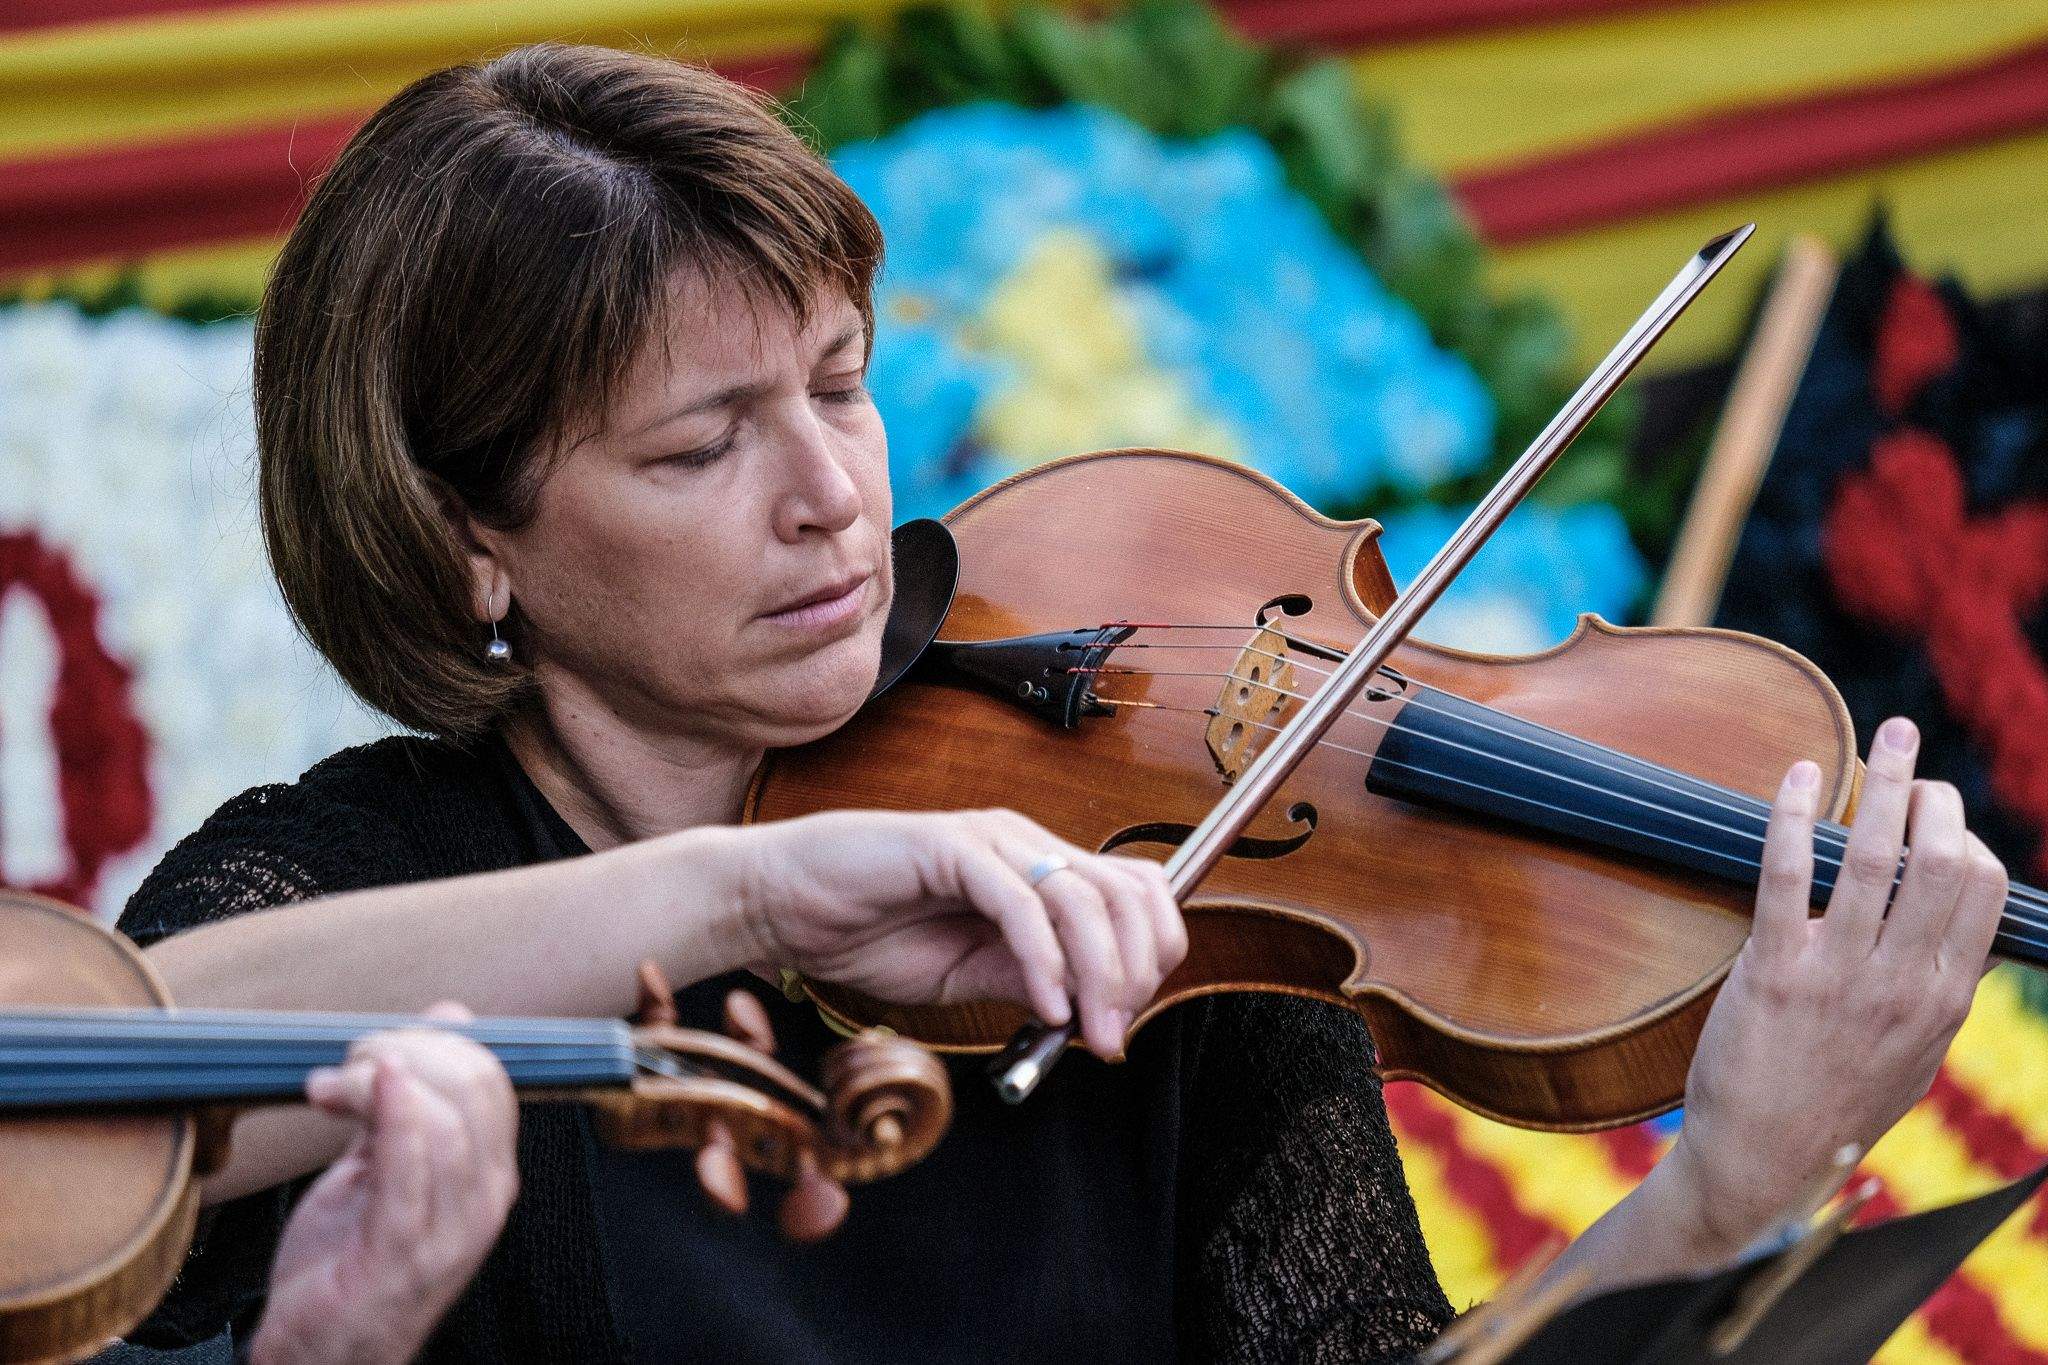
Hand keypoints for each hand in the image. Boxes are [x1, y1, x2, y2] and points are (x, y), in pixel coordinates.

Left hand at [248, 1003, 518, 1364]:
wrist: (318, 1357)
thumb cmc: (346, 1266)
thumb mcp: (383, 1168)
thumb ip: (410, 1104)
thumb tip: (448, 1019)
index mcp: (489, 1175)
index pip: (491, 1079)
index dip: (436, 1042)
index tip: (377, 1044)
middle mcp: (485, 1199)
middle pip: (475, 1089)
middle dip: (409, 1050)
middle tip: (351, 1057)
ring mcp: (451, 1229)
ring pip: (444, 1121)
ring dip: (381, 1080)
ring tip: (333, 1084)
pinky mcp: (403, 1252)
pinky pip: (408, 1169)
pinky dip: (390, 1113)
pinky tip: (361, 1086)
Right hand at [719, 808, 1187, 1058]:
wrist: (779, 906)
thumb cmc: (863, 932)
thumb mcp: (966, 973)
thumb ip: (1026, 978)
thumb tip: (1091, 1008)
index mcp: (1033, 867)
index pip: (1133, 893)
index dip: (1148, 956)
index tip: (1122, 1020)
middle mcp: (1022, 844)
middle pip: (1127, 893)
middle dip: (1136, 970)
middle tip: (1112, 1033)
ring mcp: (989, 840)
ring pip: (1085, 898)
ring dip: (1100, 975)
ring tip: (1087, 1030)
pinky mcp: (951, 847)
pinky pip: (1022, 904)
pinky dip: (1045, 962)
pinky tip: (1043, 1008)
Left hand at [1663, 716, 2007, 1256]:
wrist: (1758, 1161)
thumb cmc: (1831, 1106)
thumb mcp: (1913, 1058)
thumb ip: (1937, 995)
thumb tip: (1963, 941)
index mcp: (1941, 999)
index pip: (1983, 890)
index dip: (1967, 833)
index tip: (1940, 807)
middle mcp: (1901, 982)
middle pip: (1943, 859)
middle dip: (1934, 791)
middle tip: (1910, 753)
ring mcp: (1839, 975)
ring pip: (1879, 855)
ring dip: (1887, 780)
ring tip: (1888, 733)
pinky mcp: (1773, 969)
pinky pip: (1790, 872)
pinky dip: (1798, 814)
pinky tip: (1801, 776)